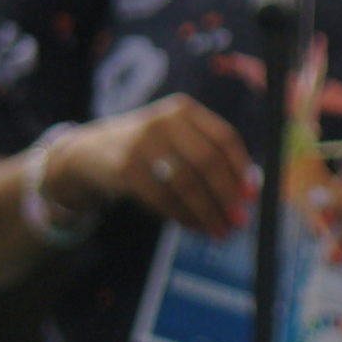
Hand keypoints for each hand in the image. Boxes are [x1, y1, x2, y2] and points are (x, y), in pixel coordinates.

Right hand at [49, 94, 259, 239]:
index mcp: (184, 110)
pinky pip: (163, 198)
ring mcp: (143, 143)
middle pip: (208, 161)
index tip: (252, 195)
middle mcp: (165, 121)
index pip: (224, 137)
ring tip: (219, 230)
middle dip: (227, 195)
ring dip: (207, 212)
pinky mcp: (126, 168)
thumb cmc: (147, 150)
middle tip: (239, 221)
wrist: (89, 153)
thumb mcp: (176, 140)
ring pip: (186, 184)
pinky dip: (182, 216)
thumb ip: (209, 157)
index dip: (241, 168)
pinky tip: (193, 226)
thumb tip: (249, 189)